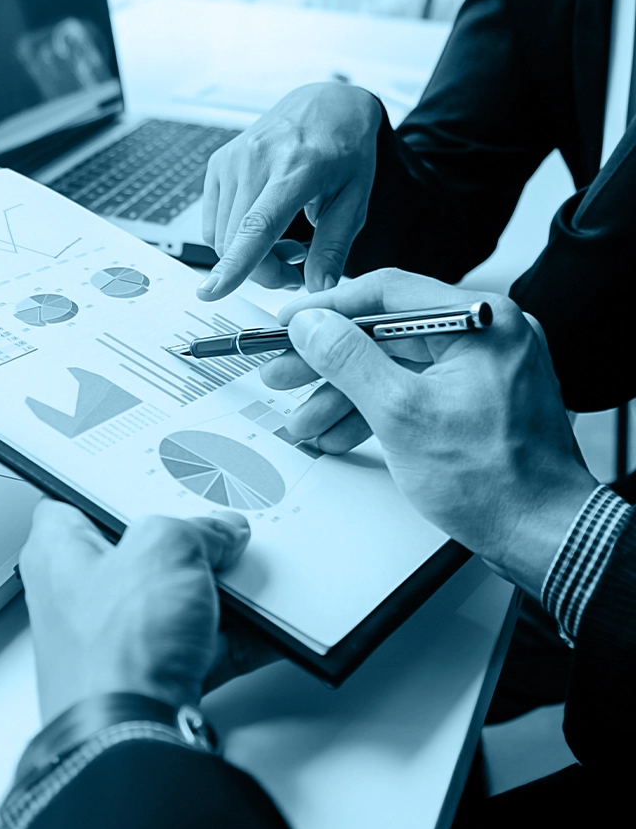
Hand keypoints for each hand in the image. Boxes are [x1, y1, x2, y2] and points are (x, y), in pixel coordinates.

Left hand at [19, 500, 250, 722]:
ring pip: (174, 599)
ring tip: (244, 579)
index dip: (116, 486)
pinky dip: (231, 635)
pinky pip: (199, 643)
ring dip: (214, 591)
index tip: (156, 478)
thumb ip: (195, 527)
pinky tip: (260, 624)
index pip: (77, 499)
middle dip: (185, 543)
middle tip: (216, 533)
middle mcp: (80, 596)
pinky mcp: (151, 676)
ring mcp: (118, 639)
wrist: (132, 735)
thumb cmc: (114, 649)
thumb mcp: (164, 546)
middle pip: (139, 550)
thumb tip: (218, 533)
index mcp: (58, 551)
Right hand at [197, 82, 380, 301]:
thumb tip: (319, 289)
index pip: (257, 224)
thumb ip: (334, 247)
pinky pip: (214, 223)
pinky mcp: (218, 165)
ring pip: (221, 236)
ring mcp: (232, 160)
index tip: (213, 291)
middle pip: (236, 240)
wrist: (325, 103)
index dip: (235, 263)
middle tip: (295, 268)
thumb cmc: (344, 149)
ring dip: (249, 256)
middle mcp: (256, 160)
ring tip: (286, 243)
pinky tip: (263, 228)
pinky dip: (234, 239)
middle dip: (262, 271)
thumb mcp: (355, 199)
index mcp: (296, 167)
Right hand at [264, 269, 597, 598]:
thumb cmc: (498, 481)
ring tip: (305, 419)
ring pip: (393, 367)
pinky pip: (411, 391)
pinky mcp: (473, 399)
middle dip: (328, 362)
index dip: (328, 308)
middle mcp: (485, 336)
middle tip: (285, 372)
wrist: (542, 535)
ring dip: (343, 394)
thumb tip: (312, 325)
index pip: (388, 292)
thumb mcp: (402, 414)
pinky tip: (339, 432)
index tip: (290, 322)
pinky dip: (374, 411)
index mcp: (481, 321)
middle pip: (385, 333)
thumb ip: (349, 360)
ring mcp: (481, 368)